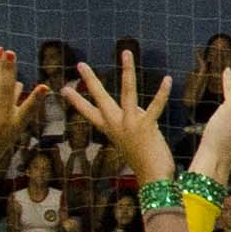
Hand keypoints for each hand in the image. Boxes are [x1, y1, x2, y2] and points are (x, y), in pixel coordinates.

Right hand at [64, 61, 179, 183]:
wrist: (152, 179)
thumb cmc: (144, 161)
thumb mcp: (133, 139)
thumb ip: (132, 120)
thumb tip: (137, 108)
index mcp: (110, 130)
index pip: (88, 113)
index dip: (76, 101)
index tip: (63, 88)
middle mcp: (116, 125)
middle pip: (100, 98)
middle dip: (90, 80)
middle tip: (80, 64)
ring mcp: (130, 125)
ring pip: (127, 91)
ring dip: (127, 70)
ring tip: (126, 52)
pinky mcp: (146, 127)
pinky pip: (155, 106)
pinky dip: (162, 93)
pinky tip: (167, 79)